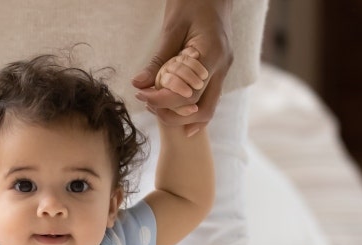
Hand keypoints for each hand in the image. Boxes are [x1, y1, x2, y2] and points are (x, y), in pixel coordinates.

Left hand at [132, 0, 233, 135]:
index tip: (142, 95)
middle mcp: (222, 67)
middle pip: (202, 109)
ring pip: (207, 108)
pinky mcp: (218, 71)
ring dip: (181, 115)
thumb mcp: (171, 29)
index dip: (162, 101)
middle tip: (148, 104)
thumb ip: (158, 59)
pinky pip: (207, 98)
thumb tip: (138, 85)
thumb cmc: (192, 3)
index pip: (188, 93)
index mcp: (212, 54)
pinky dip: (189, 107)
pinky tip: (170, 106)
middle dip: (173, 115)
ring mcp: (223, 71)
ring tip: (156, 105)